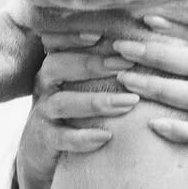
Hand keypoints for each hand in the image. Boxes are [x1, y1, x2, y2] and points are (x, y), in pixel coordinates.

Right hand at [16, 30, 140, 187]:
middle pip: (57, 66)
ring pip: (63, 102)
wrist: (46, 153)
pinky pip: (62, 137)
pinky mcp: (46, 140)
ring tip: (130, 102)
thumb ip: (105, 64)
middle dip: (93, 64)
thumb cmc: (76, 110)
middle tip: (126, 64)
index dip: (72, 37)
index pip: (55, 43)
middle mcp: (45, 85)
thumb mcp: (84, 83)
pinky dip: (83, 137)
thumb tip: (143, 42)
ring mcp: (43, 113)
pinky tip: (106, 136)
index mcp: (54, 66)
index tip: (99, 35)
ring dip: (97, 101)